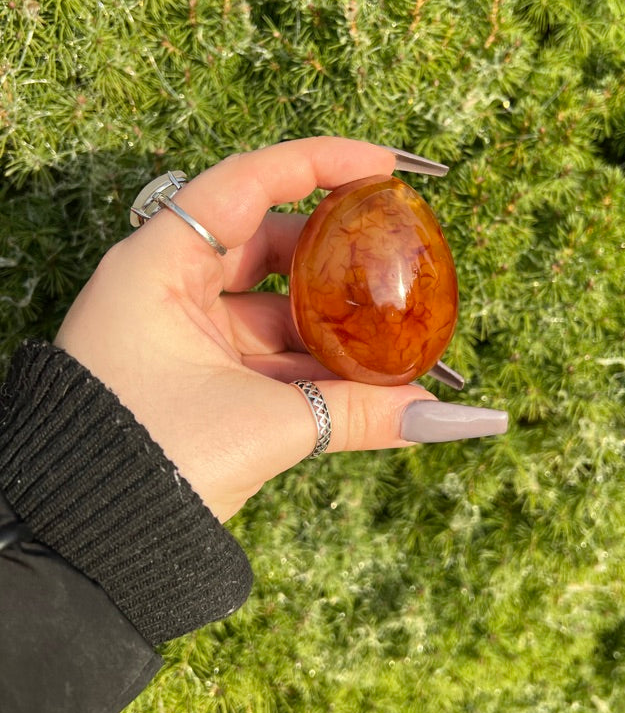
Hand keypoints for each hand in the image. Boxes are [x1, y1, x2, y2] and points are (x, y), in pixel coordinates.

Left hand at [55, 138, 506, 520]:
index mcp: (157, 268)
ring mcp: (181, 333)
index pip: (246, 183)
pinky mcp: (197, 375)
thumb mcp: (262, 425)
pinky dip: (316, 364)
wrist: (83, 550)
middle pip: (268, 242)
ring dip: (333, 322)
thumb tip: (452, 418)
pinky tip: (372, 381)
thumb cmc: (147, 466)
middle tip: (397, 249)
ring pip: (274, 307)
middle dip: (336, 251)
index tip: (385, 166)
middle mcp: (166, 289)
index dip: (320, 162)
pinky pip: (268, 353)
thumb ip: (361, 413)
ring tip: (400, 331)